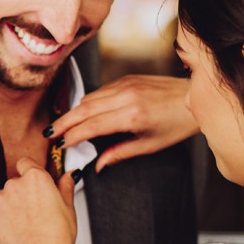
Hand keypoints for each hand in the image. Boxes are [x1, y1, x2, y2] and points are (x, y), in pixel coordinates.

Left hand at [0, 157, 76, 243]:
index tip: (32, 183)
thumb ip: (65, 187)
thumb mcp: (68, 207)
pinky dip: (0, 219)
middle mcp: (15, 184)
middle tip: (33, 212)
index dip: (28, 172)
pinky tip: (13, 230)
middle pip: (15, 183)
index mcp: (36, 178)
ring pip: (3, 198)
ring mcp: (0, 199)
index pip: (25, 163)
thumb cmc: (57, 235)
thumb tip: (68, 177)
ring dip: (10, 207)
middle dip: (21, 195)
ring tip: (23, 224)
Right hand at [49, 75, 197, 170]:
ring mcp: (126, 84)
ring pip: (89, 98)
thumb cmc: (176, 124)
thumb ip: (119, 153)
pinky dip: (89, 102)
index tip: (61, 144)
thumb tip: (98, 164)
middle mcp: (126, 97)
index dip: (72, 135)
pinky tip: (85, 113)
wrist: (193, 98)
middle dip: (64, 122)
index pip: (91, 126)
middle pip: (83, 109)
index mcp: (132, 116)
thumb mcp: (149, 145)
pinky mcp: (127, 78)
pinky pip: (100, 90)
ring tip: (64, 125)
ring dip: (74, 112)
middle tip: (50, 133)